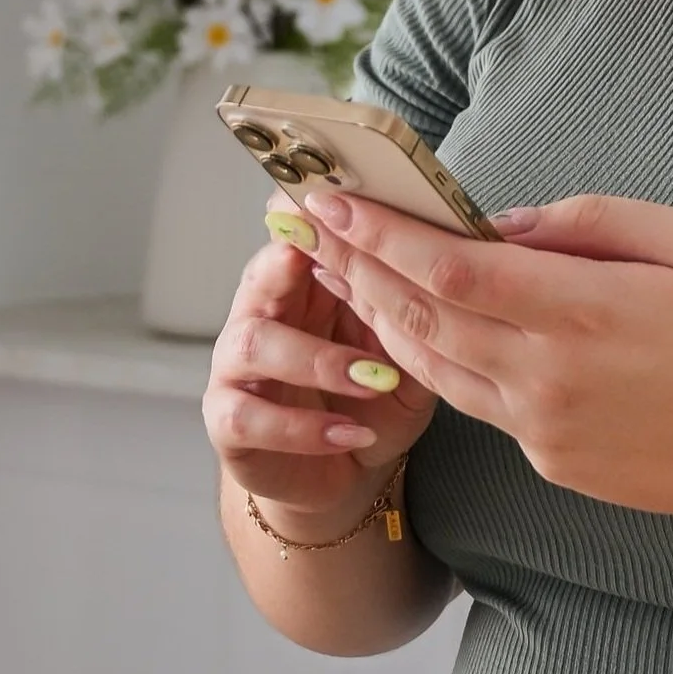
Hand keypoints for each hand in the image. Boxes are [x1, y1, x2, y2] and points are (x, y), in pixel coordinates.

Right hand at [204, 196, 436, 528]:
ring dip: (315, 360)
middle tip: (329, 262)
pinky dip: (301, 429)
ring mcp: (236, 369)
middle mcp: (260, 316)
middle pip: (259, 274)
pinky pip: (248, 417)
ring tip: (371, 380)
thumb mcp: (408, 356)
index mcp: (303, 287)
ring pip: (253, 344)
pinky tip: (350, 435)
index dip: (311, 217)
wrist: (347, 473)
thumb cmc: (374, 402)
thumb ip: (410, 317)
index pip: (295, 236)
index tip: (335, 200)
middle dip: (288, 264)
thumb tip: (446, 269)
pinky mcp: (226, 421)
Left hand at [301, 189, 672, 554]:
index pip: (448, 266)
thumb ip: (587, 222)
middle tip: (309, 226)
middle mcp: (546, 375)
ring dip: (377, 316)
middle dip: (356, 266)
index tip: (334, 200)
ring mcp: (540, 427)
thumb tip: (502, 222)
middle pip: (420, 315)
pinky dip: (428, 360)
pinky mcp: (545, 459)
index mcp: (582, 311)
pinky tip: (406, 328)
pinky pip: (472, 401)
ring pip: (431, 366)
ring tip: (339, 271)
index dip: (380, 233)